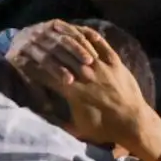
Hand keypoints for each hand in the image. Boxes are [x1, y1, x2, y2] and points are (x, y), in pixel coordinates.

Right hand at [13, 22, 160, 160]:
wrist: (134, 122)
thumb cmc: (105, 129)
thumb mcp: (79, 129)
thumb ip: (60, 122)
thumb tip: (46, 117)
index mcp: (74, 91)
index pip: (50, 75)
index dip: (37, 68)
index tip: (26, 62)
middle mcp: (85, 74)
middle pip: (64, 58)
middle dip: (51, 51)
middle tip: (39, 41)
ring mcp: (101, 66)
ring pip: (82, 47)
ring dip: (70, 41)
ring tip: (59, 34)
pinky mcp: (115, 62)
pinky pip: (102, 44)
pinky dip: (92, 36)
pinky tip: (84, 31)